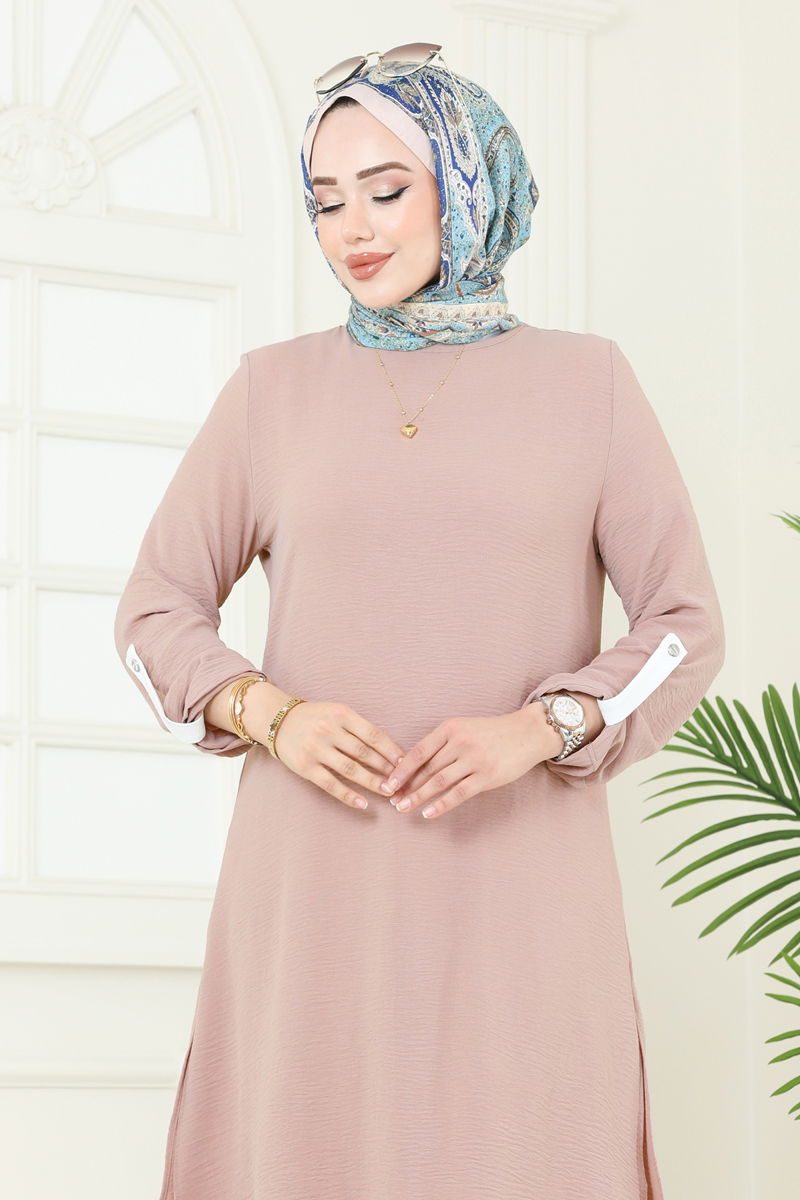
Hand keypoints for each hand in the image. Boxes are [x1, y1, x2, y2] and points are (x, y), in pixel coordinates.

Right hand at [272, 700, 405, 810]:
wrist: (279, 721)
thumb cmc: (316, 718)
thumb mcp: (338, 713)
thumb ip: (359, 728)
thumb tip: (389, 750)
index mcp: (341, 714)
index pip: (373, 735)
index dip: (391, 750)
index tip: (405, 763)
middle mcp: (329, 730)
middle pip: (365, 753)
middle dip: (386, 769)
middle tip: (402, 782)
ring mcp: (316, 749)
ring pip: (351, 769)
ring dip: (372, 782)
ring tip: (388, 792)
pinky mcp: (306, 767)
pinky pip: (331, 784)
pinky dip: (348, 795)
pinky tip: (363, 804)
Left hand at [377, 707, 554, 819]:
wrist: (528, 732)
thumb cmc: (492, 733)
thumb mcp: (464, 728)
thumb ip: (442, 744)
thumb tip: (413, 767)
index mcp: (450, 728)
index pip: (419, 752)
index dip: (401, 770)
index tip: (387, 784)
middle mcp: (460, 742)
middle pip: (426, 769)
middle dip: (406, 787)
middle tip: (392, 801)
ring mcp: (474, 759)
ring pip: (439, 782)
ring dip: (418, 797)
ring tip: (403, 809)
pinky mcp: (487, 776)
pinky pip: (459, 794)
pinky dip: (441, 805)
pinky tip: (428, 814)